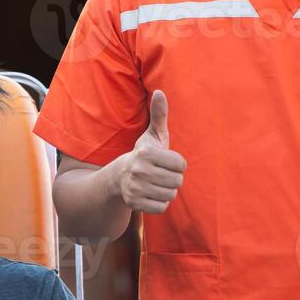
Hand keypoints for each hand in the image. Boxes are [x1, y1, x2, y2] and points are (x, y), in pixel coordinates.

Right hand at [109, 90, 186, 213]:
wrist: (119, 177)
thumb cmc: (144, 154)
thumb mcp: (152, 135)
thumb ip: (159, 115)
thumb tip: (160, 92)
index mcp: (146, 153)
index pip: (181, 164)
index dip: (177, 164)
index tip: (166, 161)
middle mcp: (139, 170)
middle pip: (177, 181)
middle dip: (172, 178)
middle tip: (161, 173)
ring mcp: (136, 188)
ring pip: (171, 194)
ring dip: (167, 190)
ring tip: (156, 183)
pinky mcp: (135, 203)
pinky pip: (162, 207)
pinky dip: (160, 202)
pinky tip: (151, 193)